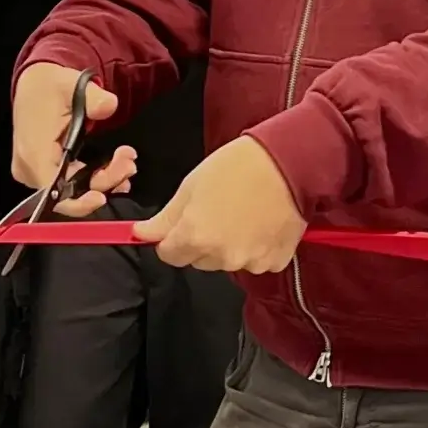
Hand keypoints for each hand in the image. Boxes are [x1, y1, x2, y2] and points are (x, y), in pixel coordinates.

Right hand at [10, 64, 133, 214]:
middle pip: (68, 193)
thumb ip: (93, 97)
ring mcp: (35, 173)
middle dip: (103, 182)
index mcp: (33, 152)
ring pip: (72, 191)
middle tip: (129, 164)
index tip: (102, 197)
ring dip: (102, 180)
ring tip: (126, 161)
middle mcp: (29, 169)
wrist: (35, 86)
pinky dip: (93, 180)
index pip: (52, 190)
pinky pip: (70, 185)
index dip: (77, 202)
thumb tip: (109, 105)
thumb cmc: (50, 86)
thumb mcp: (71, 84)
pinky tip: (113, 168)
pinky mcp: (44, 172)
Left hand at [136, 136, 306, 273]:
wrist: (288, 163)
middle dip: (199, 241)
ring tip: (241, 214)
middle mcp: (221, 258)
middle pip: (197, 260)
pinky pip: (253, 261)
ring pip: (225, 262)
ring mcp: (250, 263)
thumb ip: (165, 218)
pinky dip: (254, 248)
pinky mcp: (274, 263)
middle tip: (215, 211)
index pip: (168, 255)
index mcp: (196, 238)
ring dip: (226, 247)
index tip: (182, 221)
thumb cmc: (235, 167)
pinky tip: (261, 223)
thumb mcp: (191, 186)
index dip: (170, 238)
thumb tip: (140, 235)